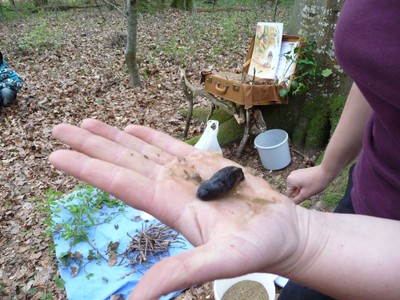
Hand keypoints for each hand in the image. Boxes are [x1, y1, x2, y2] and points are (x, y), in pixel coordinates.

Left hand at [49, 119, 304, 299]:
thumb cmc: (258, 246)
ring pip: (142, 151)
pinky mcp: (205, 165)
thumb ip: (181, 273)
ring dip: (115, 137)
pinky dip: (150, 137)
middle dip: (90, 145)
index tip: (57, 155)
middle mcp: (170, 187)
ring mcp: (186, 174)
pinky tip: (133, 129)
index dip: (88, 168)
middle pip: (122, 161)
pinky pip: (170, 146)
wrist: (282, 233)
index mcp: (169, 205)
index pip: (119, 182)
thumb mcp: (222, 261)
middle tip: (59, 130)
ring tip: (88, 123)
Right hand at [286, 166, 333, 203]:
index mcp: (290, 180)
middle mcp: (291, 175)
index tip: (306, 194)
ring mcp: (297, 172)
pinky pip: (301, 181)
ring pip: (298, 186)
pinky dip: (306, 184)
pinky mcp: (302, 171)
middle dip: (301, 192)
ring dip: (304, 189)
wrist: (326, 172)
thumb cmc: (316, 183)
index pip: (290, 194)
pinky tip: (313, 183)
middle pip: (294, 189)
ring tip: (312, 187)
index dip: (298, 197)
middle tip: (310, 191)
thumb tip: (293, 203)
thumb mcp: (306, 194)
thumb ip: (297, 200)